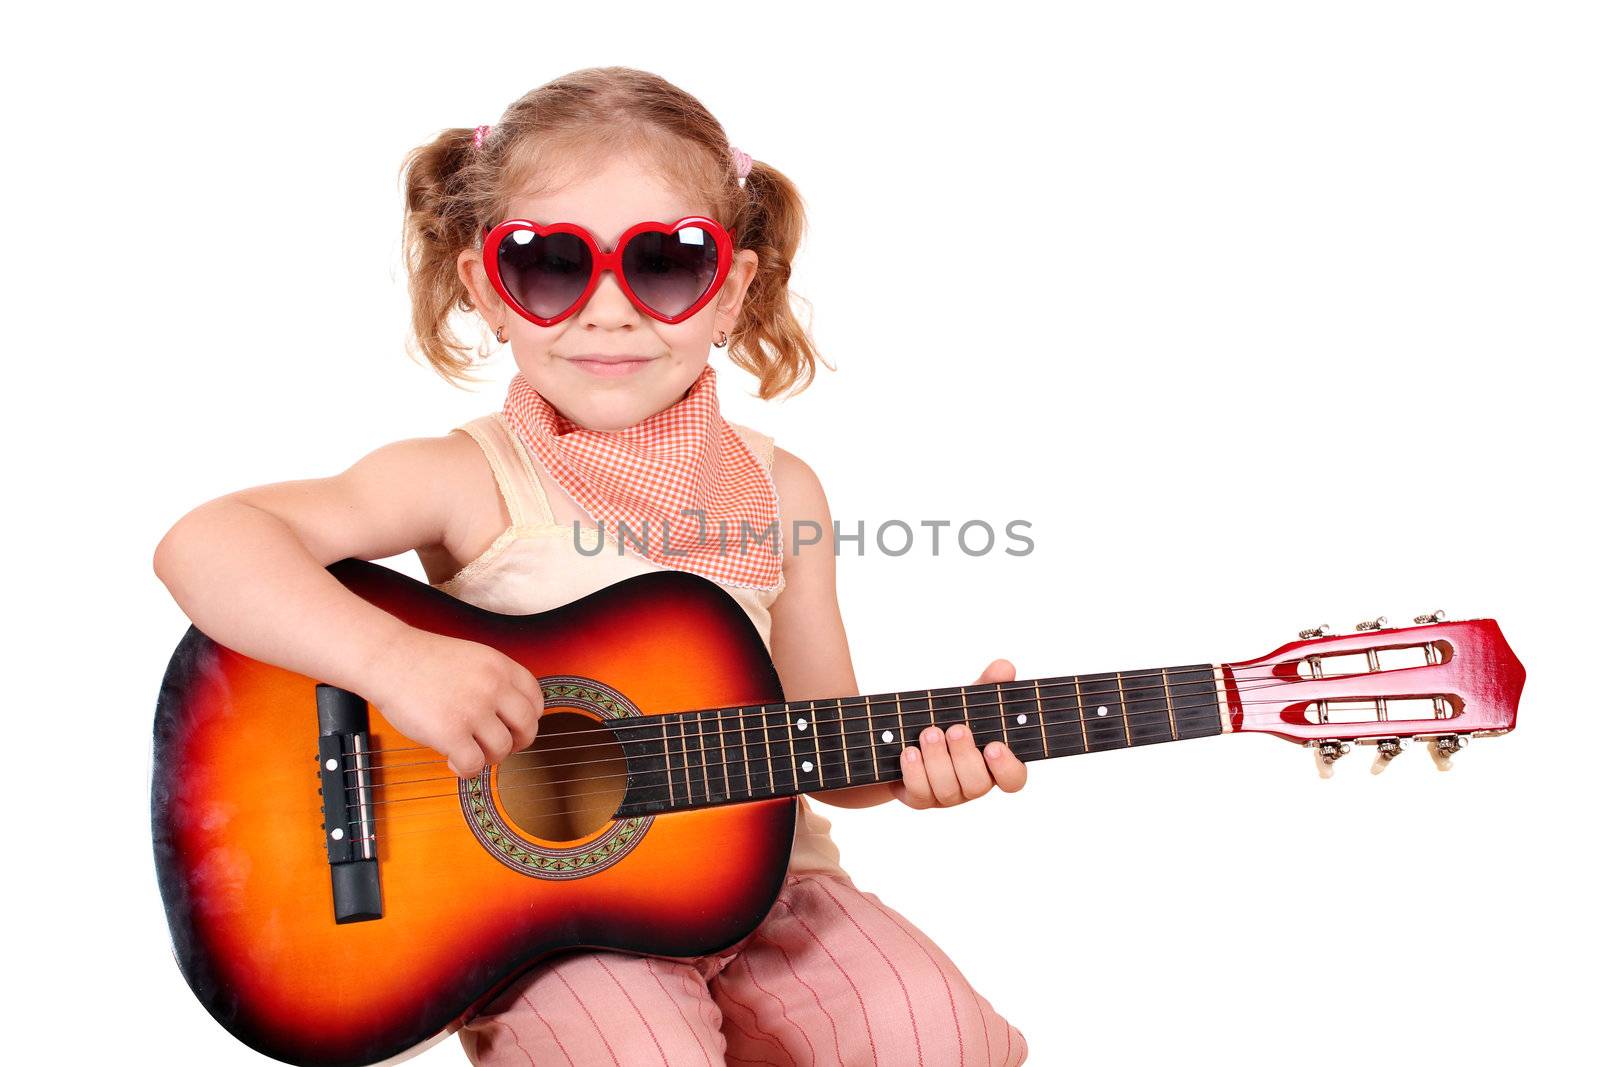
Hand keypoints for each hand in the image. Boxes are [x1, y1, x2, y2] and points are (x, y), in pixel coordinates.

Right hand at [364, 627, 543, 777]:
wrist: (388, 658)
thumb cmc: (423, 661)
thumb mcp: (473, 658)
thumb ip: (495, 681)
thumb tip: (512, 721)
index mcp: (500, 666)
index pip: (535, 699)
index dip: (528, 719)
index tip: (513, 727)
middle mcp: (492, 686)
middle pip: (527, 727)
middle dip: (517, 743)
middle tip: (498, 747)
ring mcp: (472, 709)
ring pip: (503, 749)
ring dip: (488, 758)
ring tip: (469, 751)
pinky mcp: (450, 732)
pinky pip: (474, 764)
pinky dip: (466, 770)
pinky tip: (452, 760)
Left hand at [891, 658, 1027, 808]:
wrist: (905, 734)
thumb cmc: (948, 718)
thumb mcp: (968, 700)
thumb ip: (988, 685)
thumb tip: (1004, 667)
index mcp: (993, 764)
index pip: (1013, 779)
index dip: (1006, 768)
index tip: (994, 746)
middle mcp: (972, 783)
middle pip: (978, 785)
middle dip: (965, 756)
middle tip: (956, 729)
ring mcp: (946, 794)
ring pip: (948, 790)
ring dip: (937, 760)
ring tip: (929, 732)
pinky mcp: (919, 797)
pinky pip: (920, 794)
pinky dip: (914, 772)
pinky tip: (909, 752)